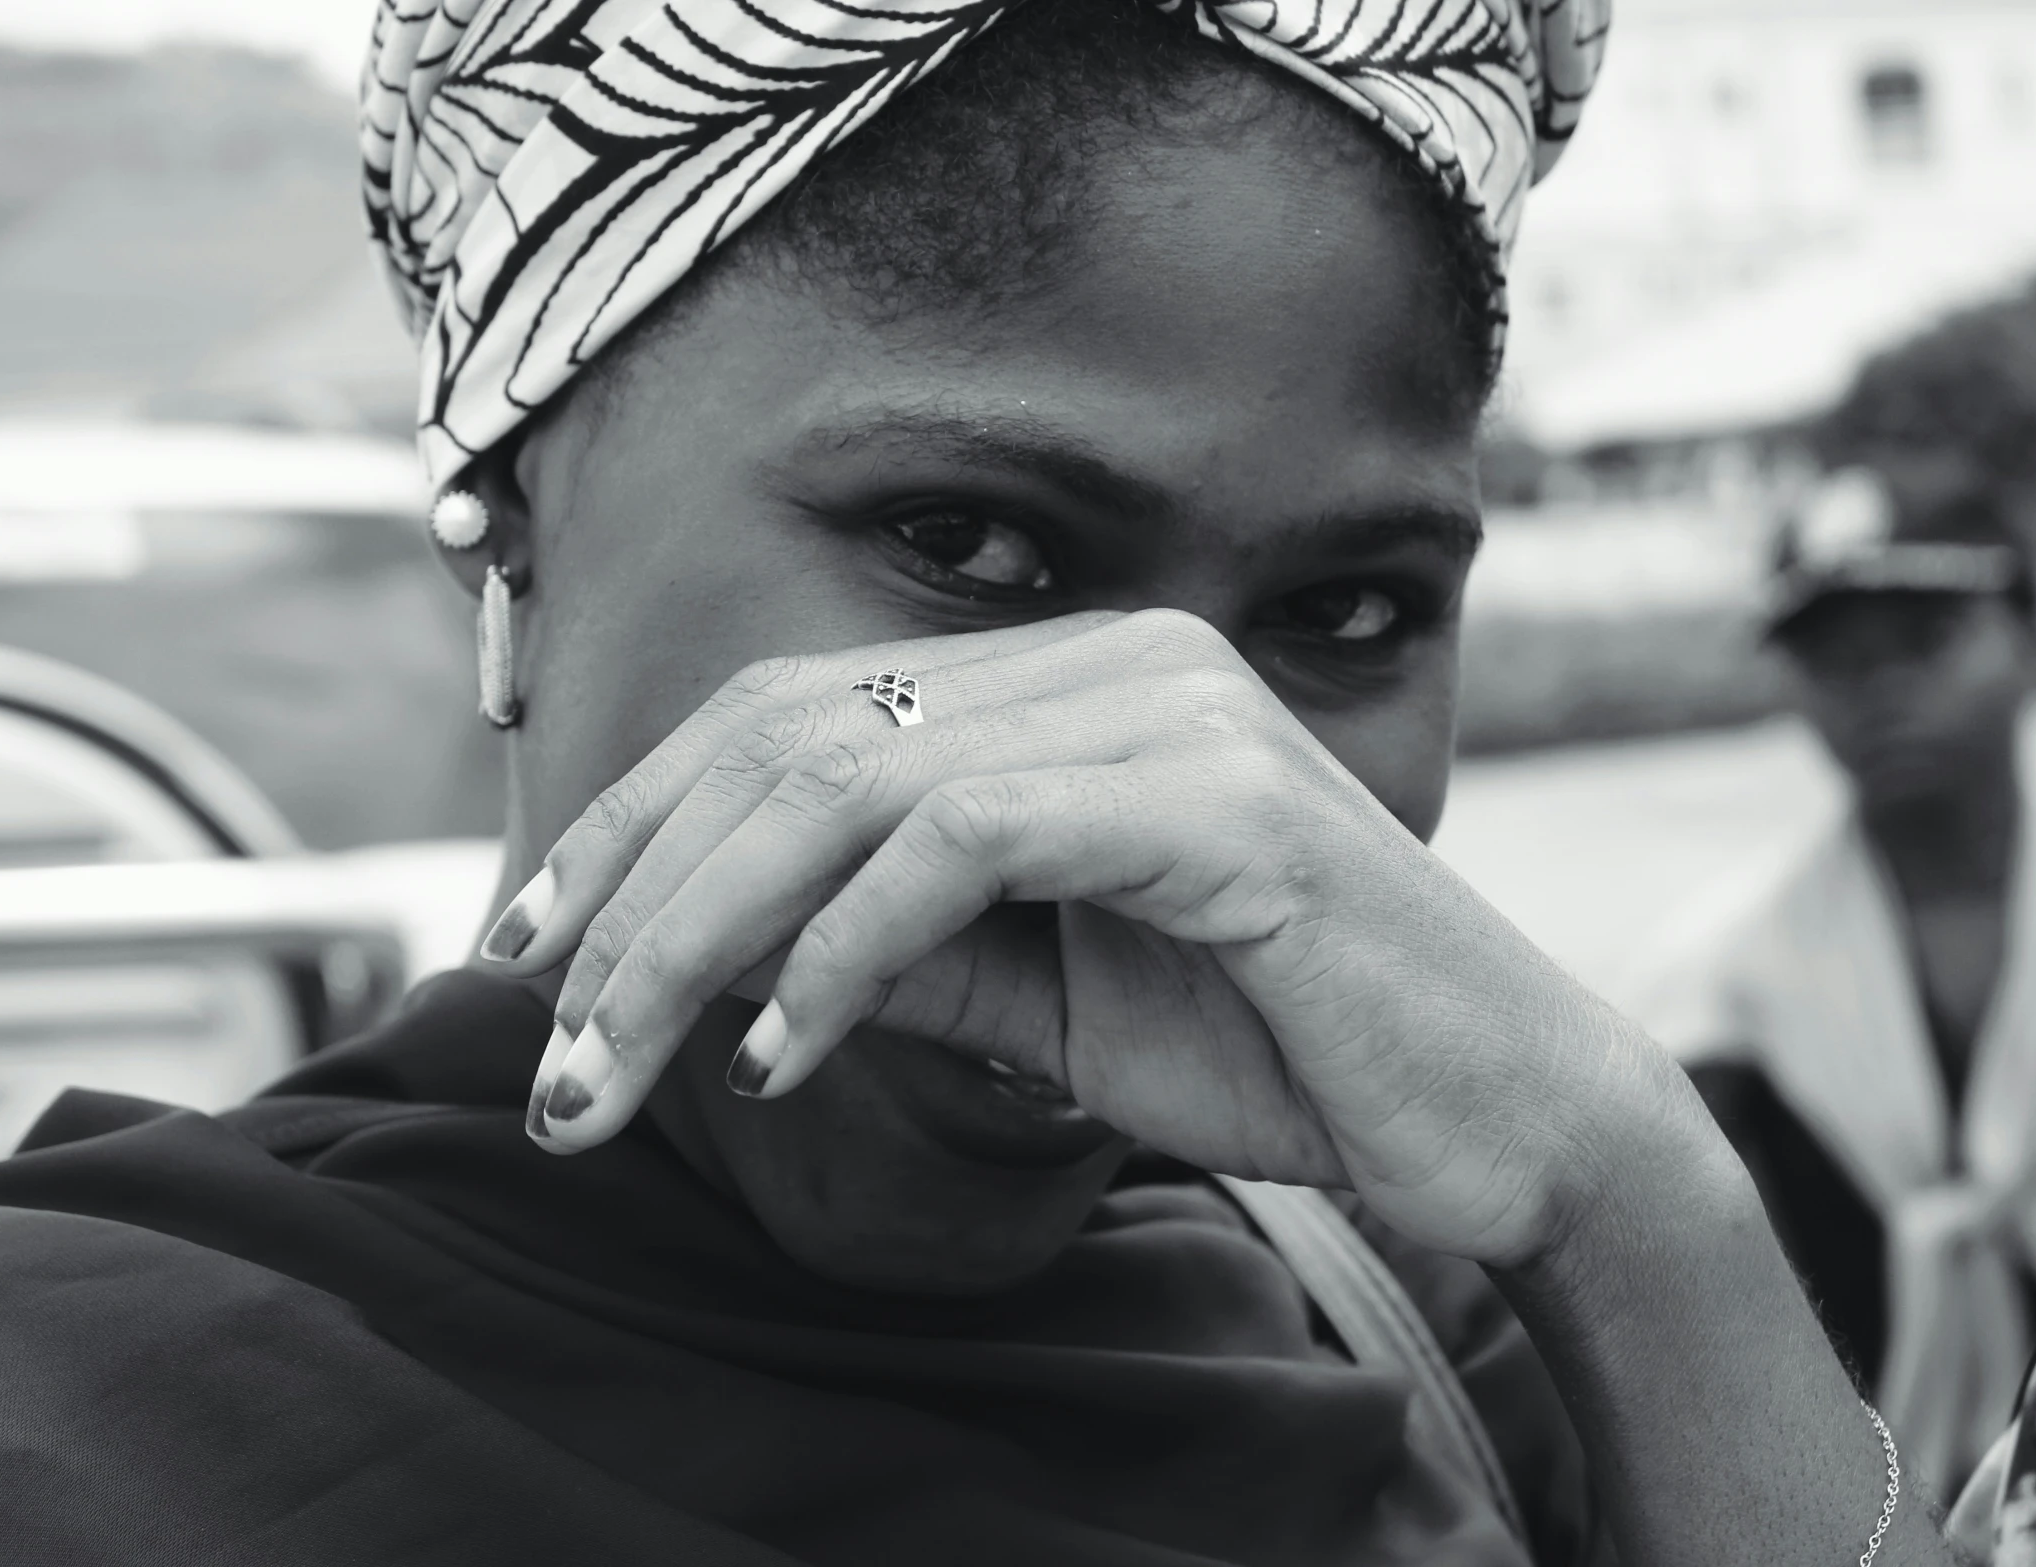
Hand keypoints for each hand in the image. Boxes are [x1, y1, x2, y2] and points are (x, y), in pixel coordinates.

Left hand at [483, 610, 1663, 1265]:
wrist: (1500, 1121)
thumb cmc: (1280, 1052)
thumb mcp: (1044, 998)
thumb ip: (902, 948)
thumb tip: (725, 957)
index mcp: (1073, 682)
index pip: (800, 716)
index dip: (643, 823)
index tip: (535, 948)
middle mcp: (1116, 656)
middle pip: (794, 735)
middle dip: (635, 892)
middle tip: (546, 1045)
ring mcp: (1171, 711)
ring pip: (853, 784)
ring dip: (700, 938)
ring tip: (616, 1069)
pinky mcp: (1218, 799)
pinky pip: (966, 846)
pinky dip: (846, 952)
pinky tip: (786, 1059)